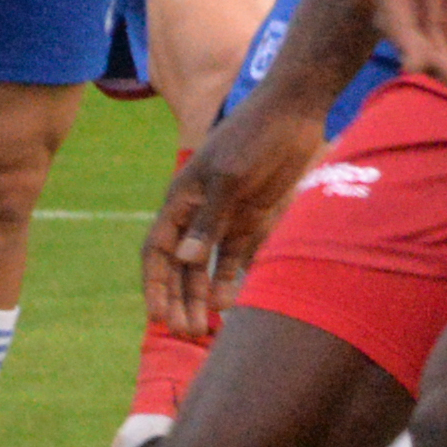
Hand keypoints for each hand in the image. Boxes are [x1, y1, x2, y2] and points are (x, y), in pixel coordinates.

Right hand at [142, 94, 320, 339]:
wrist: (291, 114)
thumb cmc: (254, 138)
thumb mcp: (230, 177)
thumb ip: (209, 219)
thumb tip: (186, 260)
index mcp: (180, 202)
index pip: (157, 252)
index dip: (155, 285)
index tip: (158, 316)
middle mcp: (197, 215)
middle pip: (181, 267)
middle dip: (180, 300)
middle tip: (188, 333)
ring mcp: (224, 218)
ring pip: (206, 268)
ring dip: (203, 296)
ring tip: (206, 328)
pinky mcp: (252, 218)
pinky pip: (236, 257)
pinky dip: (231, 280)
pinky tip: (231, 304)